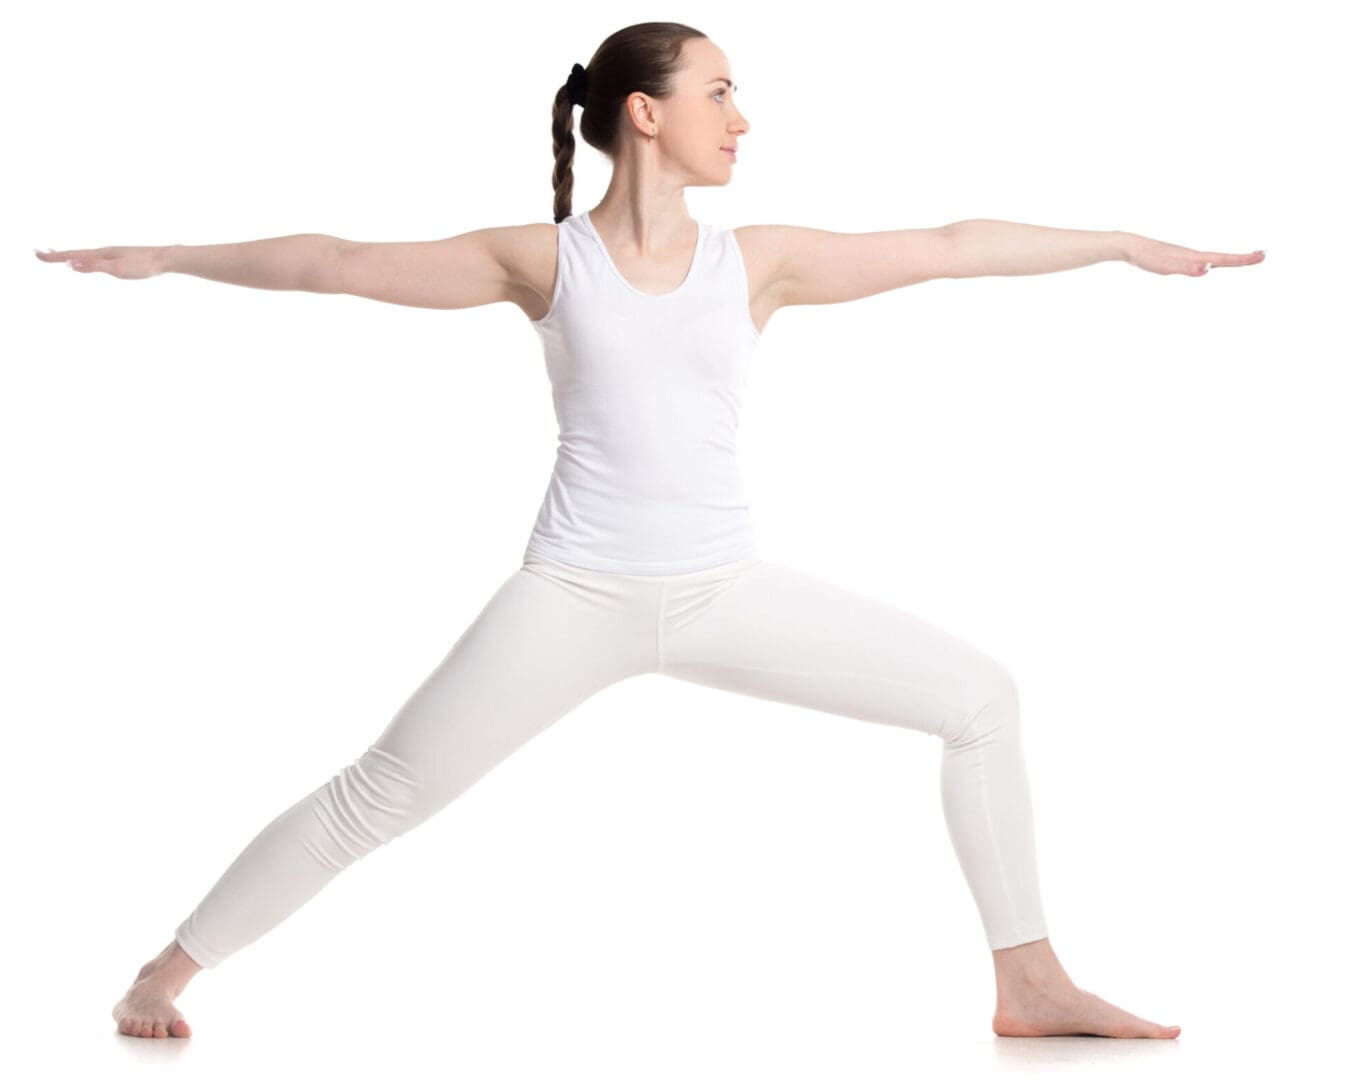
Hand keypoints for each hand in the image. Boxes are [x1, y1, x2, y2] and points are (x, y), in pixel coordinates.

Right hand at [34, 245, 167, 279]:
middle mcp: (105, 252)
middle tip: (40, 254)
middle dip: (58, 255)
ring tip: (61, 257)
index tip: (36, 255)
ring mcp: (114, 254)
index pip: (72, 256)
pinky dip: (87, 259)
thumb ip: (94, 267)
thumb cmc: (143, 265)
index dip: (54, 257)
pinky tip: (92, 262)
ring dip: (71, 256)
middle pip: (76, 254)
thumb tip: (71, 264)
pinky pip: (98, 258)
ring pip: (87, 256)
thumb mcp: (117, 269)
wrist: (166, 258)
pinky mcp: (123, 258)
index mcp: (101, 254)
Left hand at [1124, 235, 1264, 276]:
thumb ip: (1188, 268)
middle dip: (1242, 259)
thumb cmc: (1148, 257)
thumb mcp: (1167, 266)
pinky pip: (1200, 262)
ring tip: (1244, 259)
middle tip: (1262, 255)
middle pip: (1223, 258)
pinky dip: (1212, 262)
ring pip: (1212, 259)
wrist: (1130, 246)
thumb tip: (1209, 268)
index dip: (1243, 259)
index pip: (1224, 259)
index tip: (1262, 256)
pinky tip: (1210, 264)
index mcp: (1195, 257)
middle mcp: (1193, 255)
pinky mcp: (1177, 259)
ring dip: (1230, 260)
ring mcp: (1186, 257)